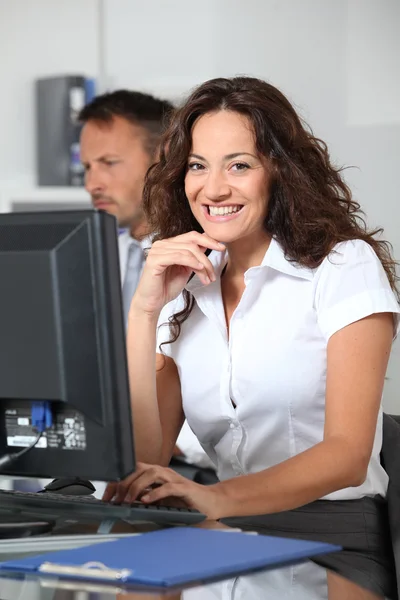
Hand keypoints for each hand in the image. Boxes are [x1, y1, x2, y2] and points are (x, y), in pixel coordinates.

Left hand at [103, 462, 228, 520]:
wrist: (211, 503)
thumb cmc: (185, 502)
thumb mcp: (160, 500)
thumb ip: (145, 497)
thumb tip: (124, 501)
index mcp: (156, 474)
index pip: (133, 471)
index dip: (118, 481)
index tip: (107, 495)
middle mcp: (164, 473)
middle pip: (139, 469)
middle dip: (124, 483)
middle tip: (114, 499)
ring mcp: (174, 479)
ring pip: (152, 473)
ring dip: (137, 486)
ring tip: (128, 500)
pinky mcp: (185, 488)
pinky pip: (168, 487)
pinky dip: (155, 493)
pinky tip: (146, 500)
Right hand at [131, 232, 224, 315]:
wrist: (152, 303)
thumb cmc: (166, 288)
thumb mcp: (186, 270)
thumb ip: (194, 257)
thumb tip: (207, 244)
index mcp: (169, 244)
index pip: (191, 236)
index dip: (208, 240)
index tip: (222, 248)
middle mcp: (162, 244)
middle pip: (192, 242)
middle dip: (207, 257)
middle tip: (213, 273)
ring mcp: (157, 250)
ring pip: (188, 250)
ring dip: (202, 265)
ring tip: (207, 279)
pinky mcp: (154, 260)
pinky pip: (178, 256)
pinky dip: (192, 262)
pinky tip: (199, 270)